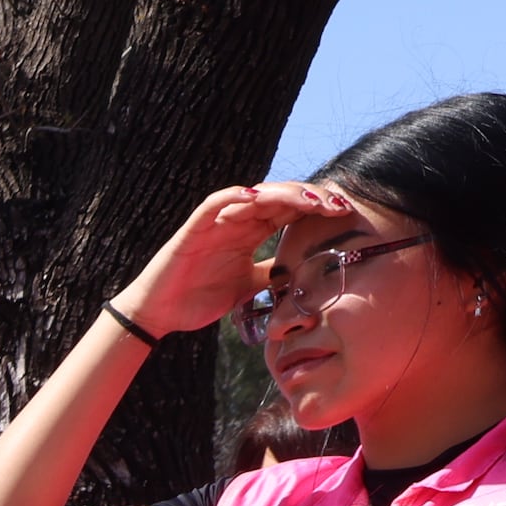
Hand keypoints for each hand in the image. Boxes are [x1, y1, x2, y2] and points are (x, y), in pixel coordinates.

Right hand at [125, 180, 350, 337]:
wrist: (160, 311)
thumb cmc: (199, 298)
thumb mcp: (248, 286)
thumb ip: (272, 274)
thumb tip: (306, 276)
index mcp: (251, 232)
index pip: (290, 211)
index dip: (318, 207)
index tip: (345, 213)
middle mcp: (238, 221)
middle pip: (280, 198)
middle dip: (311, 198)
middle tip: (337, 204)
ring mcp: (217, 222)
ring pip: (256, 195)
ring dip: (284, 194)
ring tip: (309, 199)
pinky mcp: (195, 227)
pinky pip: (215, 204)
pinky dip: (234, 196)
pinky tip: (257, 197)